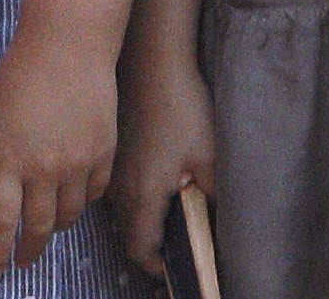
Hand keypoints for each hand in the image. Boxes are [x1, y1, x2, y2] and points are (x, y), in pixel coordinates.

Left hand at [0, 26, 116, 274]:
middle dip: (28, 251)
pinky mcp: (103, 152)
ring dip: (56, 226)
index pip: (1, 222)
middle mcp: (43, 167)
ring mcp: (77, 162)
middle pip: (38, 227)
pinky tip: (72, 195)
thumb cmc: (19, 75)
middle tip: (22, 260)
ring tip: (47, 224)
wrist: (68, 43)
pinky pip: (95, 193)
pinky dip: (82, 201)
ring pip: (69, 216)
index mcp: (8, 159)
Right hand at [110, 48, 217, 282]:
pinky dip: (136, 195)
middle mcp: (118, 188)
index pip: (141, 250)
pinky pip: (118, 187)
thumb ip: (212, 199)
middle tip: (179, 241)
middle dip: (153, 243)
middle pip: (130, 233)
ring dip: (144, 217)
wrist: (153, 61)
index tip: (175, 267)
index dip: (158, 266)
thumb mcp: (208, 157)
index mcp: (142, 195)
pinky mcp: (112, 151)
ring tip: (171, 209)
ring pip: (123, 210)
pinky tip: (158, 177)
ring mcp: (111, 169)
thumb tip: (217, 229)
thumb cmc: (182, 108)